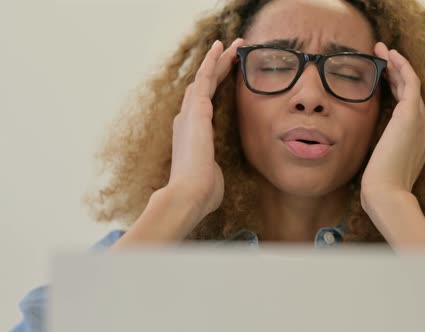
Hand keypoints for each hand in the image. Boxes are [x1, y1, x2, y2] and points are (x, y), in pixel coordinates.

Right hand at [167, 38, 244, 219]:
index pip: (204, 105)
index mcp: (191, 135)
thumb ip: (212, 168)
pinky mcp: (196, 110)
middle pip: (203, 87)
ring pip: (204, 78)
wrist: (189, 195)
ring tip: (231, 44)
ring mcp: (189, 114)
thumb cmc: (201, 192)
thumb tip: (213, 176)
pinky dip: (212, 61)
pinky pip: (205, 78)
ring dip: (217, 60)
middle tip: (231, 52)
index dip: (214, 88)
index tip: (225, 76)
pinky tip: (221, 48)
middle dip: (216, 68)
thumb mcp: (211, 176)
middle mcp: (187, 120)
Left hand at [361, 42, 424, 198]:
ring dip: (397, 64)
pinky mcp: (411, 115)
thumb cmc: (380, 186)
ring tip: (381, 50)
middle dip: (396, 72)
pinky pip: (411, 82)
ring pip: (411, 84)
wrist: (387, 194)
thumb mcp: (381, 164)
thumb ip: (381, 150)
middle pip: (411, 93)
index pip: (408, 107)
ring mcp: (421, 121)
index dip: (396, 88)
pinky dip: (402, 67)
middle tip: (381, 56)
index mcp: (419, 140)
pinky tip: (390, 56)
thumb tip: (371, 147)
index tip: (382, 76)